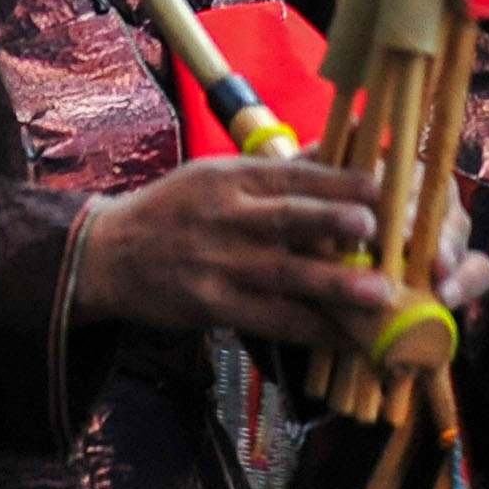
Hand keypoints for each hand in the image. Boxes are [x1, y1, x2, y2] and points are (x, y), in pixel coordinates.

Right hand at [74, 154, 399, 345]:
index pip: (291, 175)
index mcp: (230, 177)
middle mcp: (226, 217)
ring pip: (284, 274)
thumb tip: (334, 150)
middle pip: (288, 218)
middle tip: (378, 227)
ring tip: (378, 293)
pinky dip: (311, 331)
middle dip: (335, 222)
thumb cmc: (175, 210)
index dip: (337, 180)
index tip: (379, 188)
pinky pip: (270, 321)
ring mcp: (219, 265)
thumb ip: (275, 171)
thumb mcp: (216, 175)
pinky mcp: (213, 306)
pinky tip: (345, 339)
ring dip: (335, 285)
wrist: (110, 255)